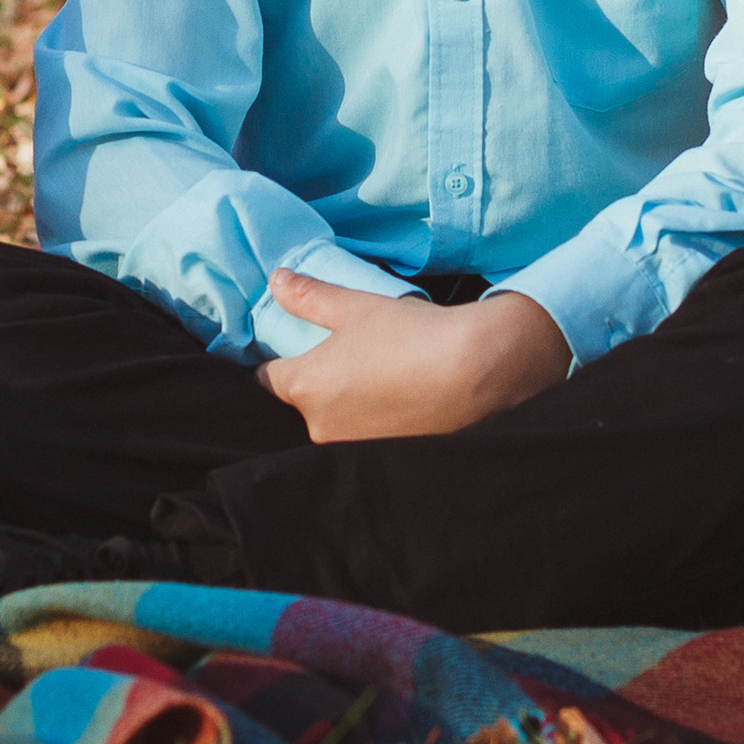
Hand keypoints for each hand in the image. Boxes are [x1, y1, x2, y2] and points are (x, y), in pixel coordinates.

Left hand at [256, 272, 570, 442]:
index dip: (281, 359)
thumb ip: (308, 296)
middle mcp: (319, 428)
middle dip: (318, 383)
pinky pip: (362, 441)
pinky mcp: (381, 463)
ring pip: (334, 424)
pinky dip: (372, 424)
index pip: (268, 378)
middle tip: (349, 358)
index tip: (299, 347)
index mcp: (304, 388)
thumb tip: (275, 280)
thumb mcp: (353, 307)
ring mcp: (350, 450)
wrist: (475, 373)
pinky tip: (397, 402)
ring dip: (346, 406)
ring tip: (379, 378)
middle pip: (302, 403)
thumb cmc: (409, 335)